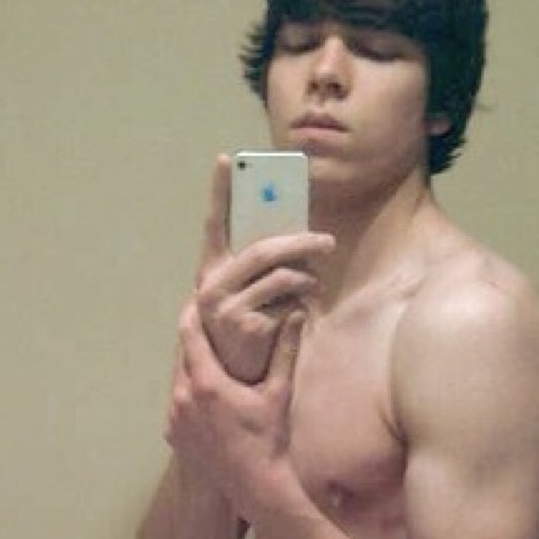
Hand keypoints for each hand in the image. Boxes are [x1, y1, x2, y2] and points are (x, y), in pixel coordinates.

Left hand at [164, 291, 305, 524]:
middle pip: (181, 354)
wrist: (255, 485)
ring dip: (190, 363)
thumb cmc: (269, 438)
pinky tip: (206, 388)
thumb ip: (285, 350)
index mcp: (206, 384)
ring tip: (208, 351)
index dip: (192, 313)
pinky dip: (188, 389)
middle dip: (193, 337)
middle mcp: (182, 398)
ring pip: (177, 378)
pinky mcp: (172, 434)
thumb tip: (296, 314)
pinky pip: (176, 401)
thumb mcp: (279, 392)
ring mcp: (174, 419)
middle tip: (206, 319)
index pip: (190, 335)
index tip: (197, 296)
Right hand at [189, 154, 333, 382]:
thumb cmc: (252, 327)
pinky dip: (302, 304)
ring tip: (314, 285)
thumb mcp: (253, 291)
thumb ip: (265, 264)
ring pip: (282, 275)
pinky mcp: (246, 325)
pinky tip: (298, 314)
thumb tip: (297, 235)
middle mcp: (211, 286)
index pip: (214, 224)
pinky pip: (290, 301)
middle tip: (327, 242)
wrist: (242, 380)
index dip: (219, 192)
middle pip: (264, 250)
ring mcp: (226, 306)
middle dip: (300, 242)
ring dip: (307, 278)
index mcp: (212, 272)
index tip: (227, 159)